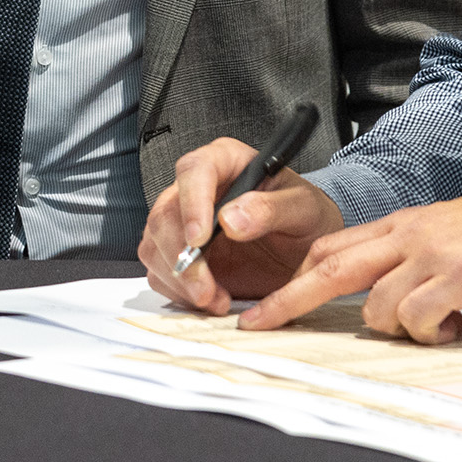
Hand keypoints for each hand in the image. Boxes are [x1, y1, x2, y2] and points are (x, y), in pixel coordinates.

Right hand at [140, 137, 343, 314]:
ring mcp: (184, 222)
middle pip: (165, 214)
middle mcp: (197, 189)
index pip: (194, 170)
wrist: (307, 250)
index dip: (191, 203)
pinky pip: (161, 272)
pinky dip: (180, 293)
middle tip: (206, 288)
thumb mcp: (304, 209)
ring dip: (179, 279)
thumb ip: (271, 209)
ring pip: (155, 245)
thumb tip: (232, 219)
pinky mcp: (180, 254)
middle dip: (181, 256)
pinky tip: (210, 300)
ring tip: (216, 299)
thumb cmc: (306, 218)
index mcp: (225, 162)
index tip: (200, 238)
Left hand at [239, 175, 461, 341]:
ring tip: (436, 325)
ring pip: (376, 305)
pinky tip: (457, 325)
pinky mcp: (458, 273)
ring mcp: (430, 252)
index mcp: (399, 225)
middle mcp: (406, 234)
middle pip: (330, 267)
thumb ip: (406, 260)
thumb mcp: (440, 237)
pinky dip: (430, 333)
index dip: (295, 276)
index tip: (268, 304)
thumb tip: (378, 301)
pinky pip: (418, 316)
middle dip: (289, 299)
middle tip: (260, 324)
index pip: (330, 246)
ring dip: (396, 328)